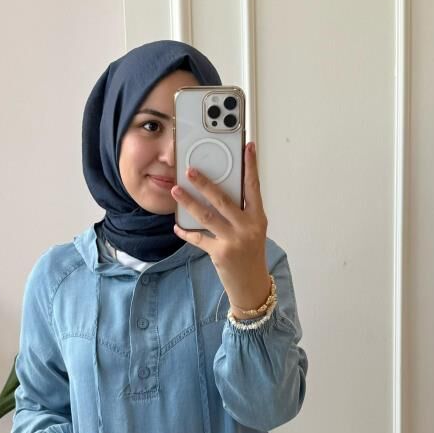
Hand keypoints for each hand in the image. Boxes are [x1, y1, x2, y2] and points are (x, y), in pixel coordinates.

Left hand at [171, 141, 271, 312]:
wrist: (251, 285)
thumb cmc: (251, 255)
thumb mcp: (253, 231)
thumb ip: (241, 213)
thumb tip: (217, 194)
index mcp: (258, 218)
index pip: (254, 187)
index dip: (251, 166)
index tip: (247, 147)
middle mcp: (247, 227)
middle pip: (223, 199)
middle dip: (205, 183)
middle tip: (190, 170)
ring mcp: (233, 240)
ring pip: (207, 216)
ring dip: (189, 202)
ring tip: (176, 191)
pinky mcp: (220, 253)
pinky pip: (199, 238)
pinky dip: (186, 232)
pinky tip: (177, 226)